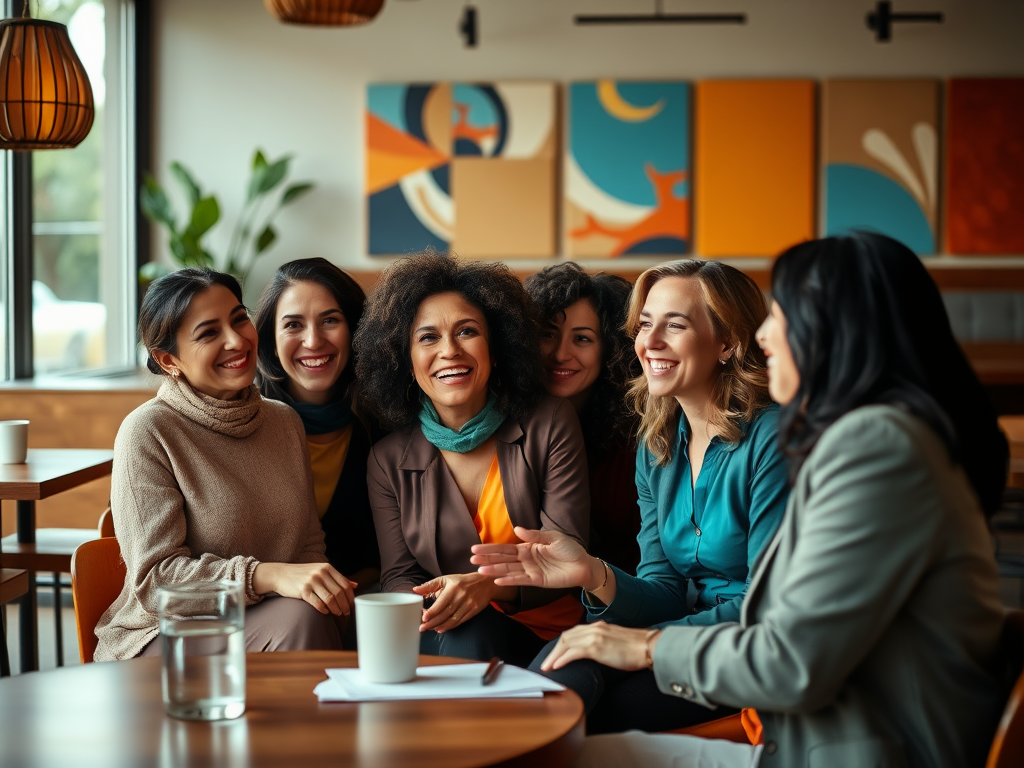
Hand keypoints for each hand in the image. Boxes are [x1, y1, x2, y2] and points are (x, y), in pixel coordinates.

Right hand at [253, 562, 356, 615]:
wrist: (280, 574)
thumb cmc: (302, 574)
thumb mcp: (320, 571)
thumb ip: (337, 578)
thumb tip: (355, 585)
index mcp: (327, 567)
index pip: (345, 583)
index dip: (350, 596)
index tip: (352, 604)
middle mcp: (321, 573)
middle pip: (339, 592)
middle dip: (344, 605)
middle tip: (346, 612)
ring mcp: (312, 581)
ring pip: (330, 599)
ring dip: (336, 609)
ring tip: (337, 613)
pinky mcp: (303, 590)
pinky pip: (317, 603)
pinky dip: (323, 609)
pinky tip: (325, 612)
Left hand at [411, 573, 510, 632]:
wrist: (485, 583)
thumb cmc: (462, 581)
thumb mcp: (446, 579)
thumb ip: (430, 585)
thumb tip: (415, 590)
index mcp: (453, 588)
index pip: (440, 603)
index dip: (432, 612)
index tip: (423, 618)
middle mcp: (461, 597)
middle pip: (445, 614)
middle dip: (432, 622)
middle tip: (422, 628)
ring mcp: (468, 605)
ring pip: (452, 620)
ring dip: (440, 626)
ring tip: (431, 629)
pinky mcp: (473, 611)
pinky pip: (460, 621)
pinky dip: (450, 626)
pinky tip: (442, 628)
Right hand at [471, 526, 596, 588]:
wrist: (583, 565)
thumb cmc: (569, 549)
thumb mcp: (553, 538)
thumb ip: (534, 535)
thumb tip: (516, 529)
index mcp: (528, 547)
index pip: (505, 548)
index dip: (490, 548)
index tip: (475, 548)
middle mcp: (526, 559)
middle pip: (503, 559)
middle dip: (487, 559)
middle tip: (471, 559)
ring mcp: (530, 570)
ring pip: (508, 570)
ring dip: (494, 570)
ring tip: (479, 570)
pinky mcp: (537, 581)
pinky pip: (520, 580)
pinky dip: (509, 580)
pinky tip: (497, 580)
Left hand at [540, 621, 655, 671]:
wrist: (650, 647)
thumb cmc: (637, 648)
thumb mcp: (616, 642)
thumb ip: (604, 643)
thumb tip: (598, 654)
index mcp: (599, 626)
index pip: (574, 633)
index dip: (562, 644)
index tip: (555, 655)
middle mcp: (594, 628)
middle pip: (566, 637)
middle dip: (554, 650)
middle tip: (546, 663)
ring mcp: (595, 636)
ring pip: (566, 643)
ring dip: (554, 656)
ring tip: (547, 667)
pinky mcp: (597, 647)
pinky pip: (574, 652)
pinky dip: (563, 659)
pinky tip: (557, 666)